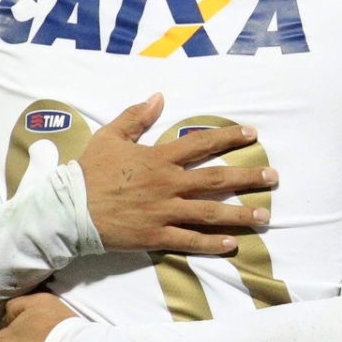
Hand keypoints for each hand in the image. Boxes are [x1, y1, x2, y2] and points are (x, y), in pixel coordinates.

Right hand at [78, 95, 273, 253]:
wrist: (67, 209)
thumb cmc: (88, 173)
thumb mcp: (109, 137)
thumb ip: (135, 116)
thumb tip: (158, 97)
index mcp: (158, 158)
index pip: (201, 143)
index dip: (228, 137)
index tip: (251, 134)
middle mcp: (167, 184)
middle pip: (216, 179)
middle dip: (247, 177)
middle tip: (273, 176)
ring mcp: (163, 212)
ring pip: (209, 213)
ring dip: (240, 214)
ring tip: (264, 216)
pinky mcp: (155, 236)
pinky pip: (189, 241)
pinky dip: (211, 244)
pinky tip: (232, 245)